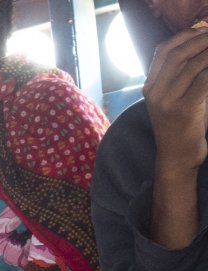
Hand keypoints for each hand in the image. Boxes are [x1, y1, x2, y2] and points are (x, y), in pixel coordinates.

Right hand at [146, 27, 207, 173]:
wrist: (176, 157)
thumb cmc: (180, 127)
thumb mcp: (172, 100)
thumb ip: (178, 78)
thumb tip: (198, 53)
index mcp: (150, 88)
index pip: (162, 52)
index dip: (183, 36)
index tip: (201, 31)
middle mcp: (155, 93)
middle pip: (177, 54)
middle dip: (200, 40)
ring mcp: (167, 102)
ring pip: (192, 65)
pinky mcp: (184, 110)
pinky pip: (203, 80)